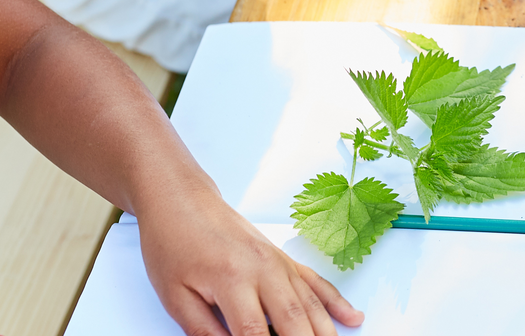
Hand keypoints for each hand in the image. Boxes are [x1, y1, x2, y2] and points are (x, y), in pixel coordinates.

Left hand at [138, 186, 361, 335]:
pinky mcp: (283, 258)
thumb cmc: (173, 244)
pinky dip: (336, 303)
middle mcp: (263, 269)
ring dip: (325, 333)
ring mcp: (278, 262)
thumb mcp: (175, 296)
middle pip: (294, 322)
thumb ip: (203, 331)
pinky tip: (352, 319)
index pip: (255, 334)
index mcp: (232, 280)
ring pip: (311, 306)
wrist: (182, 201)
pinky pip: (316, 282)